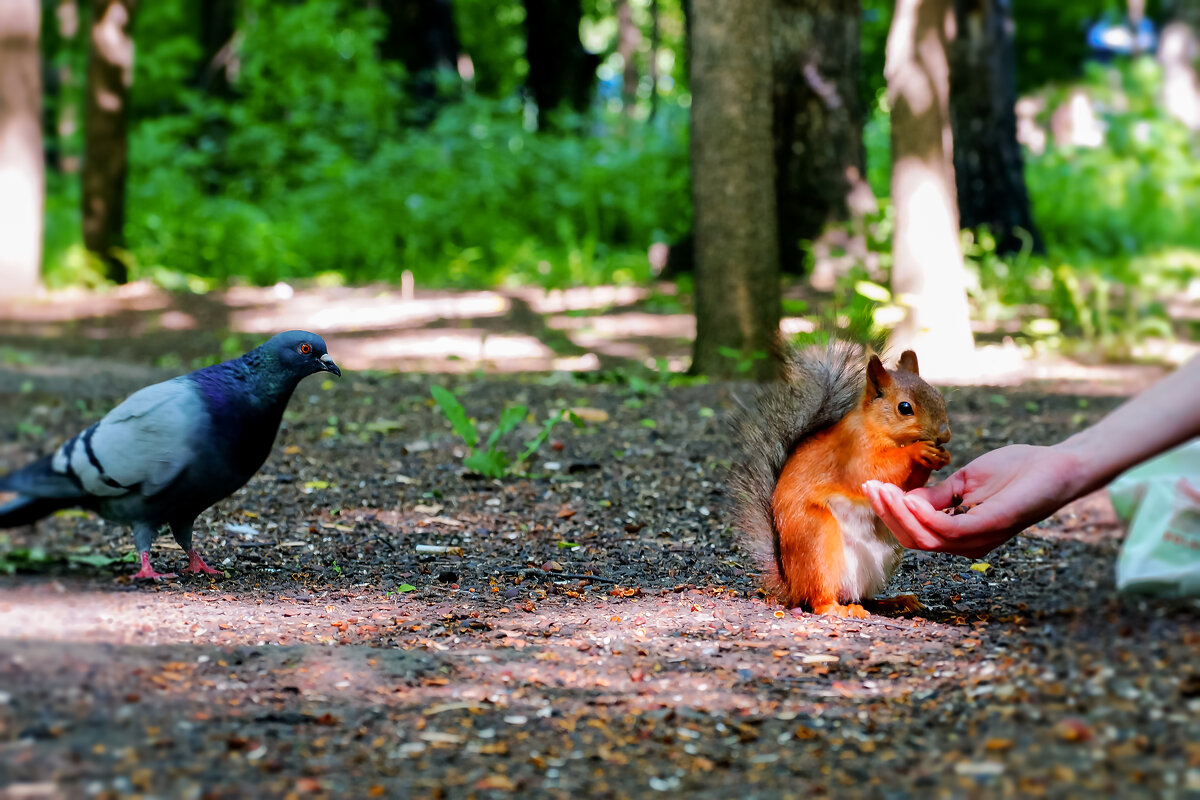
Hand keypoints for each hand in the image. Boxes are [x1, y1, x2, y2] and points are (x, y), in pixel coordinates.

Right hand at [862, 444, 1085, 558]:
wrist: (1056, 466)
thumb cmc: (1016, 472)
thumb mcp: (965, 483)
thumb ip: (936, 496)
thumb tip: (903, 500)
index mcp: (962, 535)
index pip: (916, 534)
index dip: (891, 514)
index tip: (872, 487)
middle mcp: (968, 545)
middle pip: (915, 541)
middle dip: (888, 515)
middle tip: (870, 488)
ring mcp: (979, 539)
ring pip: (925, 539)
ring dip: (898, 514)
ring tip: (882, 490)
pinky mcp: (990, 527)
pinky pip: (946, 529)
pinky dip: (922, 515)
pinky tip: (908, 498)